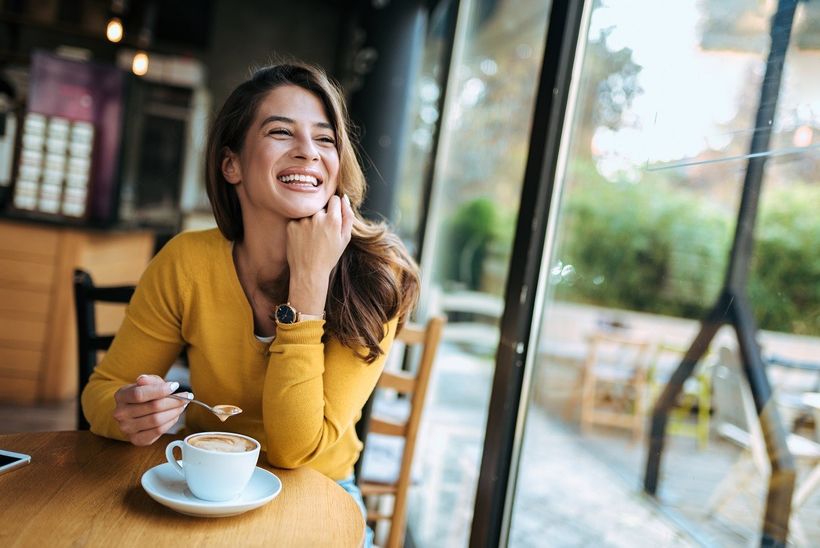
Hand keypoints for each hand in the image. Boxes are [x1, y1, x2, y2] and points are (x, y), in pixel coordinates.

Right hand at [112, 374, 189, 445]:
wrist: (135, 412)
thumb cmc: (144, 395)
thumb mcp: (147, 383)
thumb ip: (149, 380)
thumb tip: (143, 379)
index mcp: (121, 396)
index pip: (139, 394)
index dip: (160, 390)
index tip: (175, 386)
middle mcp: (120, 413)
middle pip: (152, 407)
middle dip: (174, 401)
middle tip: (186, 396)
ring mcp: (127, 428)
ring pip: (156, 420)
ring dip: (174, 412)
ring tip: (182, 405)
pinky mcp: (136, 439)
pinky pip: (158, 431)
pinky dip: (170, 422)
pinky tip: (175, 415)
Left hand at [285, 194, 353, 312]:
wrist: (309, 272)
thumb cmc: (329, 256)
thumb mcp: (345, 238)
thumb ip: (348, 216)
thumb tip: (344, 197)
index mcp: (333, 220)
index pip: (335, 199)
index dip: (335, 208)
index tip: (333, 218)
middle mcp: (317, 217)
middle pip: (321, 206)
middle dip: (323, 215)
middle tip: (322, 233)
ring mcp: (302, 221)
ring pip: (309, 213)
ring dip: (311, 221)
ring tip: (312, 238)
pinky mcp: (291, 225)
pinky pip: (298, 220)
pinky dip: (300, 227)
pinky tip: (303, 240)